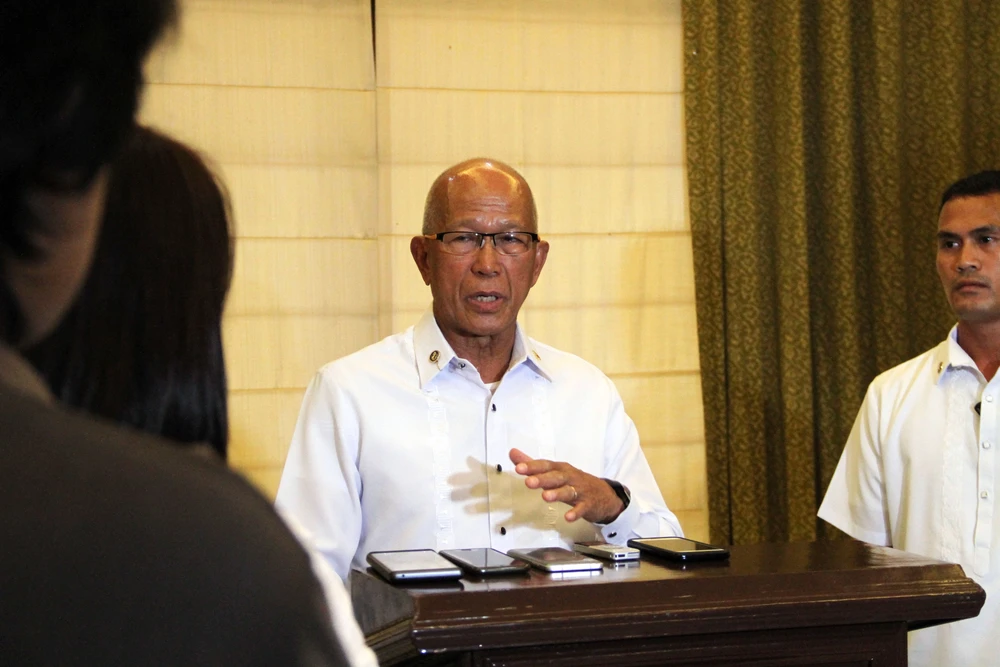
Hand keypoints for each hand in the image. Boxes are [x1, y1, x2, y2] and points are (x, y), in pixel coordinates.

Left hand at [509, 448, 624, 523]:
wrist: (604, 495)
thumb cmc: (574, 481)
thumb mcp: (555, 471)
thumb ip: (533, 464)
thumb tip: (512, 453)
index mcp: (560, 469)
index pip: (545, 465)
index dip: (532, 466)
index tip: (518, 468)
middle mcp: (569, 477)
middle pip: (555, 477)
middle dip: (542, 479)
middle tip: (529, 482)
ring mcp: (580, 490)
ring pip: (568, 491)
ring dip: (557, 493)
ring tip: (545, 497)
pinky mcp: (588, 504)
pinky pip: (581, 508)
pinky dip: (575, 512)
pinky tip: (568, 517)